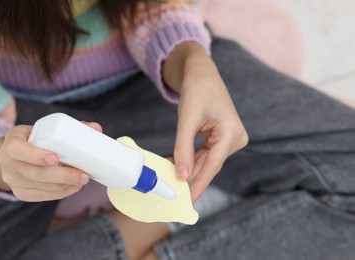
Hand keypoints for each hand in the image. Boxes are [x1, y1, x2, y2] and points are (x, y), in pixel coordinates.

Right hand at [0, 121, 101, 201]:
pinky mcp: (20, 192)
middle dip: (61, 176)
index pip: (17, 149)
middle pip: (34, 173)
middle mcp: (7, 162)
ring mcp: (12, 180)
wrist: (14, 155)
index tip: (56, 158)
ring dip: (64, 185)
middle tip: (82, 175)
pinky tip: (73, 187)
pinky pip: (41, 195)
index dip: (36, 155)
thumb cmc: (34, 139)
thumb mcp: (43, 129)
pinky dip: (60, 193)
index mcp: (11, 141)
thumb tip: (96, 128)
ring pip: (40, 186)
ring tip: (82, 180)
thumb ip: (70, 127)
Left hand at [164, 42, 247, 202]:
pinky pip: (206, 154)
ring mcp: (231, 139)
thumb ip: (184, 147)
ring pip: (206, 161)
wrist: (202, 75)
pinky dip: (190, 158)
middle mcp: (236, 138)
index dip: (199, 183)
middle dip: (188, 173)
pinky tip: (176, 162)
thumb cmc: (197, 91)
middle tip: (168, 185)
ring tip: (168, 171)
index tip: (188, 200)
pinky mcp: (223, 139)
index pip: (213, 164)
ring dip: (187, 166)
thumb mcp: (187, 119)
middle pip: (208, 164)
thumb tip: (181, 175)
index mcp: (232, 132)